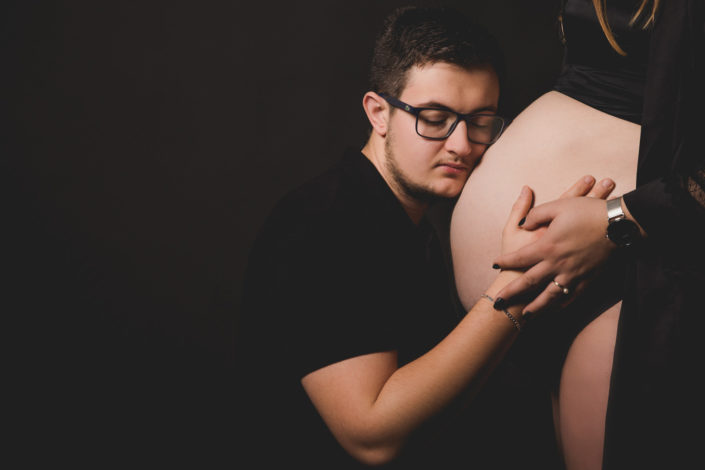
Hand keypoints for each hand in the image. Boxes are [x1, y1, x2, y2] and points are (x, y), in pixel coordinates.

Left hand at [494, 177, 615, 314]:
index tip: (495, 265)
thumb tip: (524, 223)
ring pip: (550, 296)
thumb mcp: (558, 206)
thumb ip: (536, 215)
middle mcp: (557, 264)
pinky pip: (572, 297)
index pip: (519, 258)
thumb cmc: (588, 212)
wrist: (621, 224)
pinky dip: (561, 305)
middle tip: (499, 303)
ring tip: (526, 315)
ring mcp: (573, 275)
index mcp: (547, 246)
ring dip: (536, 307)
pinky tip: (555, 309)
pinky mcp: (589, 279)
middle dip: (512, 293)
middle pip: (529, 283)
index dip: (505, 262)